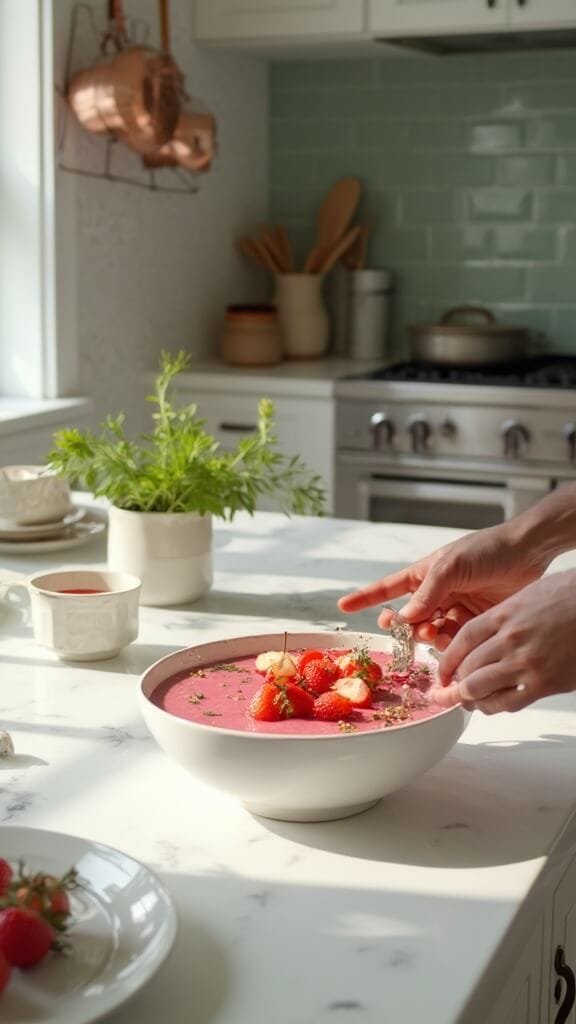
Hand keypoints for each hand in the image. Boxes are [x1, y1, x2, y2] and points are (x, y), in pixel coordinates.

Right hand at [338, 523, 550, 649]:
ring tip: (435, 634)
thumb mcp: (451, 566)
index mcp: (425, 573)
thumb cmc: (486, 550)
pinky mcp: (473, 620)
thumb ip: (426, 593)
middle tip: (403, 632)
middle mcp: (436, 592)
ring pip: (430, 632)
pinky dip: (450, 643)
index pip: (388, 587)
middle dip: (402, 628)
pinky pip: (453, 638)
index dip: (366, 597)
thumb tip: (403, 618)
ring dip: (428, 637)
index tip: (343, 605)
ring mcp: (454, 608)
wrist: (527, 553)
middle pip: (408, 617)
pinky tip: (454, 642)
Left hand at [427, 570, 575, 713]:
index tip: (442, 670)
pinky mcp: (545, 683)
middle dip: (453, 683)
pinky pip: (509, 702)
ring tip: (465, 702)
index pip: (462, 640)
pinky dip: (495, 707)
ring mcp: (526, 663)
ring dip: (469, 698)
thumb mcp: (530, 594)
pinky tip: (491, 707)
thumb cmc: (572, 597)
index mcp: (504, 614)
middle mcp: (510, 640)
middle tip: (447, 692)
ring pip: (481, 688)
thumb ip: (505, 614)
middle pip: (468, 667)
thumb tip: (487, 632)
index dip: (447, 659)